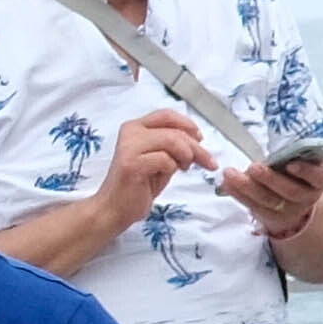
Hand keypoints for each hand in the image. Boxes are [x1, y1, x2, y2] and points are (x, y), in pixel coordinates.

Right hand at [90, 112, 214, 225]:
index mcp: (135, 128)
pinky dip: (172, 168)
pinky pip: (165, 159)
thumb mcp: (161, 159)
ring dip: (187, 156)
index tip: (200, 139)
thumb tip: (197, 138)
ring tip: (184, 168)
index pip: (167, 115)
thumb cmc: (139, 185)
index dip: (188, 125)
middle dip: (197, 147)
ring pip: (172, 141)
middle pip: (175, 130)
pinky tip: (164, 176)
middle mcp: (130, 133)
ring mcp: (129, 147)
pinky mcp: (132, 164)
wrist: (115, 208)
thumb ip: (173, 145)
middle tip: (207, 162)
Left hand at [217, 152, 322, 244]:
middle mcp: (305, 197)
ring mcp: (287, 209)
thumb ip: (320, 149)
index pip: (318, 177)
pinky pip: (252, 206)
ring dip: (247, 187)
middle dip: (270, 179)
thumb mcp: (315, 163)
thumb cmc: (303, 175)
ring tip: (231, 173)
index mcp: (318, 181)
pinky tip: (227, 184)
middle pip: (289, 191)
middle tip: (253, 167)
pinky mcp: (268, 215)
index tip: (291, 164)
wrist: (299, 206)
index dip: (306, 172)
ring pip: (267, 200)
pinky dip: (238, 194)